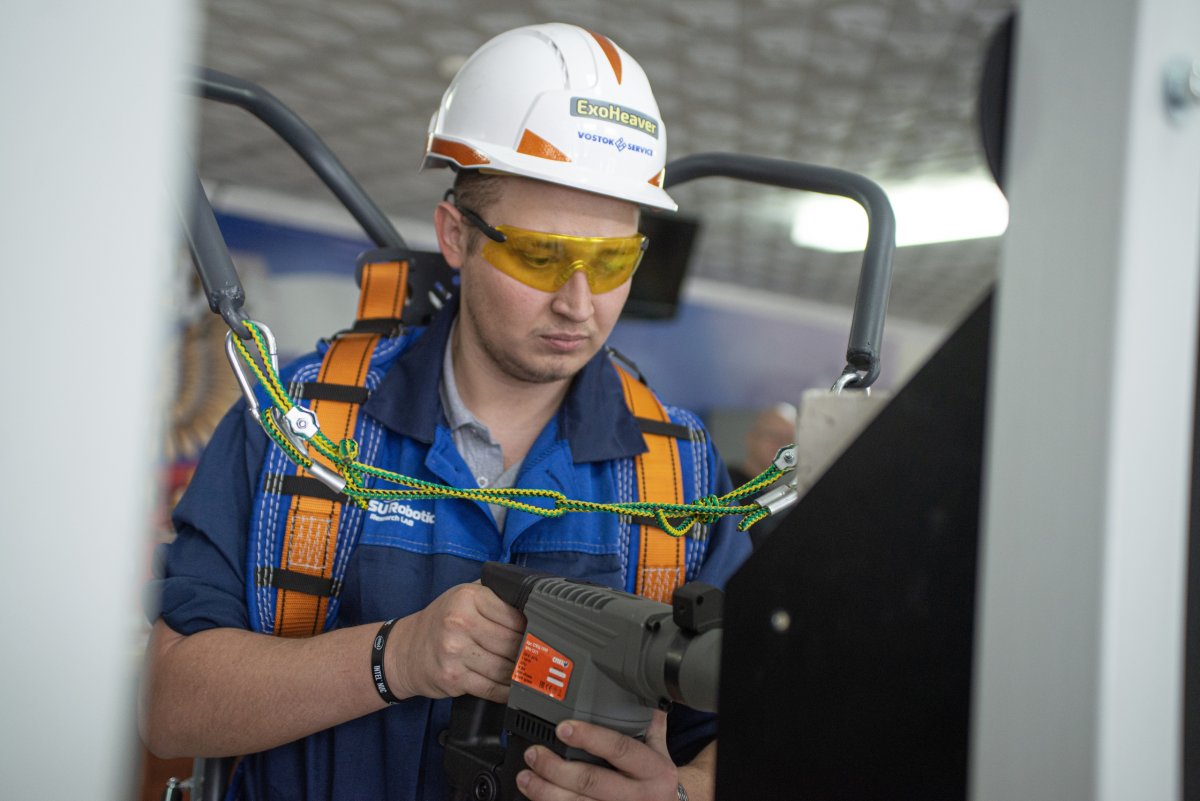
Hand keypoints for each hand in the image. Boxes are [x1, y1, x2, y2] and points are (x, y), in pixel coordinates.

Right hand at [387, 581, 525, 702]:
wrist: (405, 650)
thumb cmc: (440, 621)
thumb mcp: (463, 595)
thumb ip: (494, 595)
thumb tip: (531, 604)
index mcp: (467, 598)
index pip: (514, 616)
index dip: (530, 627)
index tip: (538, 634)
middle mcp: (459, 623)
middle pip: (511, 643)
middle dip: (527, 652)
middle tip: (537, 655)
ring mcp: (455, 652)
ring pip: (504, 667)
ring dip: (519, 673)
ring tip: (528, 671)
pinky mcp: (453, 678)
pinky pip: (491, 688)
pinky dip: (507, 691)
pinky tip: (513, 688)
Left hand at [517, 710, 678, 800]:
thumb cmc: (657, 779)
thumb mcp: (660, 750)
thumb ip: (649, 721)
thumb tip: (642, 686)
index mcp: (654, 769)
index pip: (621, 749)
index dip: (591, 737)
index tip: (564, 727)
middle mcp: (639, 795)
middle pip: (593, 781)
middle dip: (557, 767)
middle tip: (534, 754)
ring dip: (547, 791)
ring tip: (526, 777)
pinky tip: (538, 797)